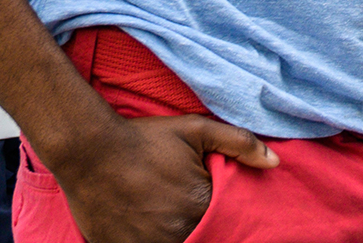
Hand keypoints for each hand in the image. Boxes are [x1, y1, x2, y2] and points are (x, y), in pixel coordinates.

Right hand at [49, 111, 275, 242]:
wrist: (88, 149)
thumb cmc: (144, 139)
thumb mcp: (196, 129)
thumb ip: (240, 143)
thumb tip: (275, 162)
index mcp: (200, 204)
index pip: (226, 221)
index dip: (222, 214)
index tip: (209, 202)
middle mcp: (177, 231)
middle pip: (201, 236)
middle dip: (199, 225)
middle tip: (182, 205)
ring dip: (175, 234)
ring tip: (163, 213)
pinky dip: (150, 239)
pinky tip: (145, 223)